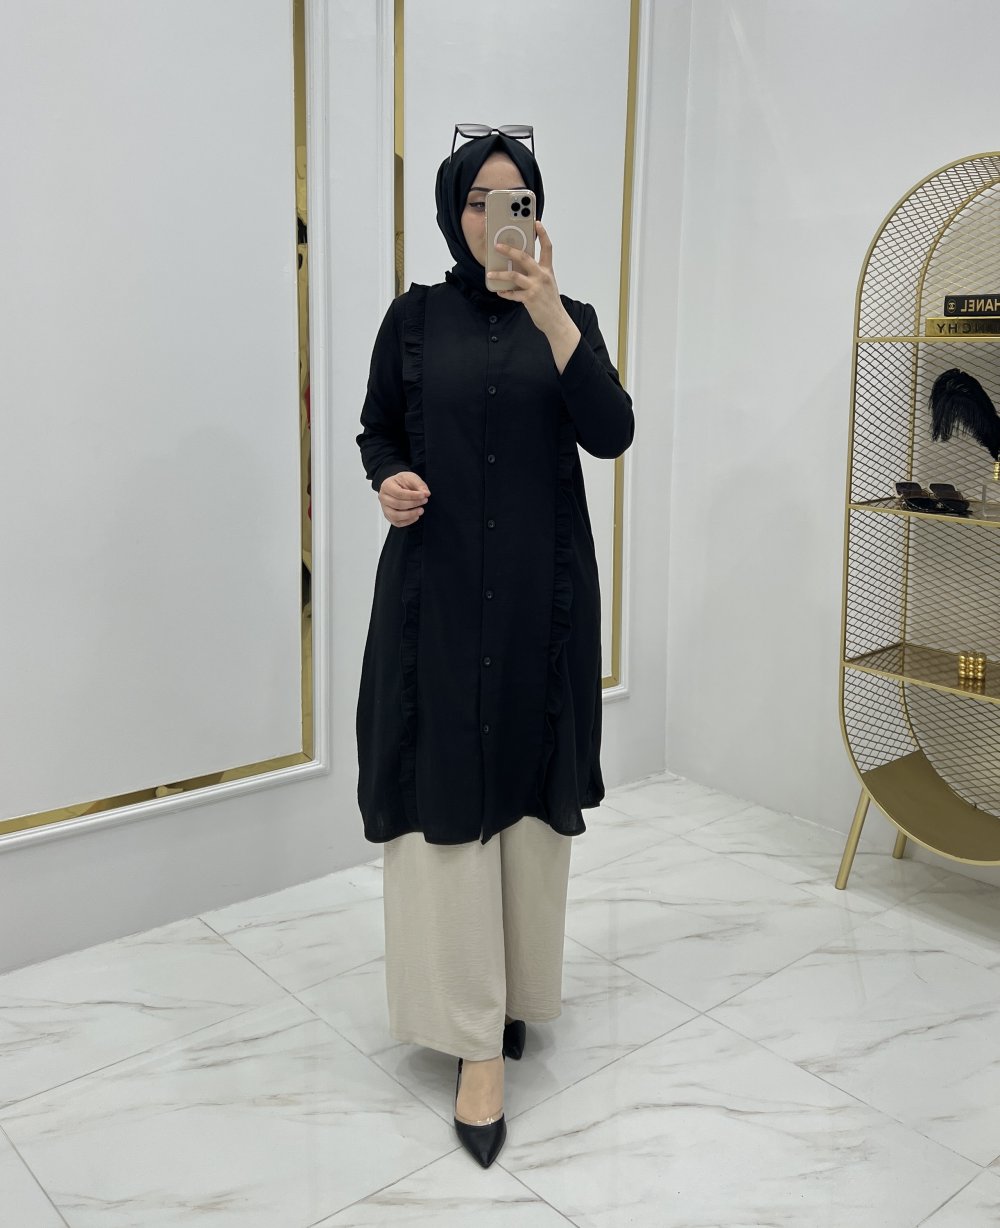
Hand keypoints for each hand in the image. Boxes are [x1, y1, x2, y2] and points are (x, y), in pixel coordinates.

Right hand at [378, 471, 429, 526]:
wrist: (398, 485)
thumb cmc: (403, 481)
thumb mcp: (411, 478)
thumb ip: (419, 485)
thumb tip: (426, 493)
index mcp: (386, 486)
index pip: (399, 493)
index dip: (412, 496)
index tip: (423, 495)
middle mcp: (383, 498)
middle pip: (397, 505)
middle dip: (413, 504)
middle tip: (424, 501)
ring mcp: (385, 508)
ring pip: (396, 516)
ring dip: (410, 514)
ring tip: (421, 510)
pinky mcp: (389, 516)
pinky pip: (397, 523)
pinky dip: (408, 521)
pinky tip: (416, 516)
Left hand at [487, 221, 580, 372]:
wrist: (556, 321)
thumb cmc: (550, 302)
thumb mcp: (547, 283)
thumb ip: (536, 273)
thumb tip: (519, 266)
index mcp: (548, 270)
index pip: (547, 247)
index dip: (543, 234)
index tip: (536, 222)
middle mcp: (542, 276)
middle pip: (524, 257)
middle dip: (510, 250)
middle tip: (498, 245)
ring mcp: (536, 287)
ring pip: (514, 276)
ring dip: (500, 274)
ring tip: (490, 274)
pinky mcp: (529, 299)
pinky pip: (513, 294)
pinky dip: (505, 293)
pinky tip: (499, 292)